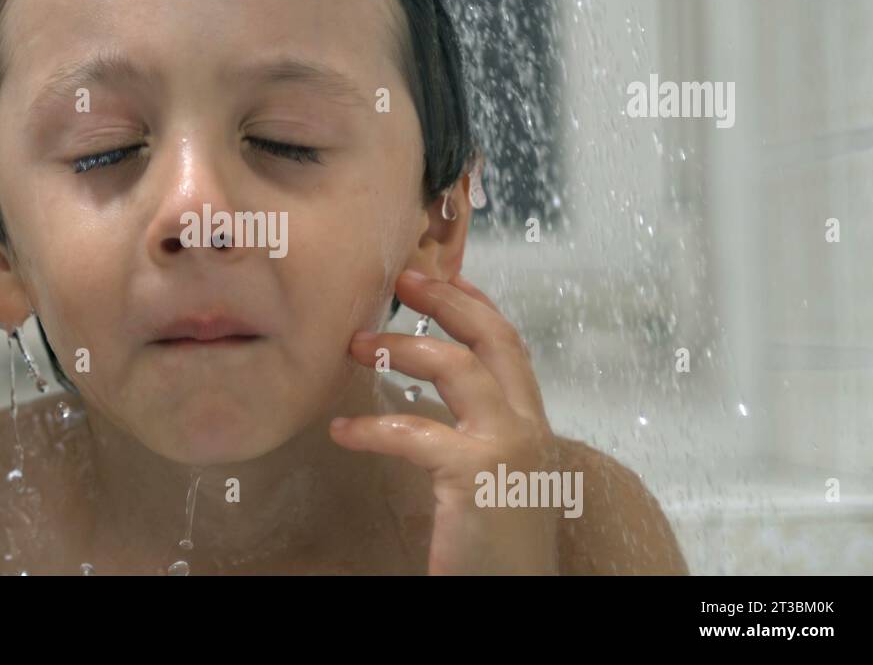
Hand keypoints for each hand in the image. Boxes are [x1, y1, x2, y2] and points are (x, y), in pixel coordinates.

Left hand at [332, 270, 560, 574]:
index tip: (445, 276)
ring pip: (458, 368)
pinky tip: (342, 431)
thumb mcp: (489, 480)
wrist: (512, 596)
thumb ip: (471, 440)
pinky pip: (414, 432)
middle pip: (494, 339)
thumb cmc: (493, 549)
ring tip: (356, 346)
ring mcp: (507, 448)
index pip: (510, 349)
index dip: (477, 306)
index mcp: (530, 428)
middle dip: (449, 299)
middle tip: (402, 278)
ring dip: (403, 348)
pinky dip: (371, 427)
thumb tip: (427, 409)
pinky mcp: (476, 475)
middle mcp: (528, 428)